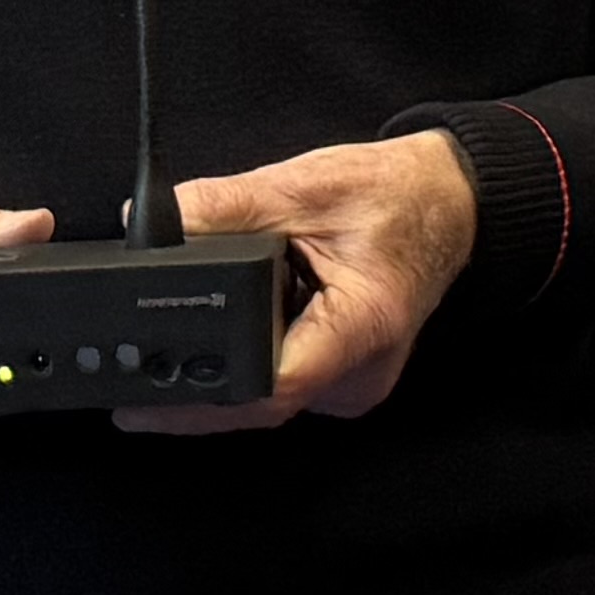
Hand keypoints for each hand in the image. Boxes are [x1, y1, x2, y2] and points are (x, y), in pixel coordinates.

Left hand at [157, 130, 480, 434]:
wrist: (451, 204)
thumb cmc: (397, 196)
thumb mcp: (304, 186)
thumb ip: (223, 206)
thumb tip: (150, 224)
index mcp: (362, 328)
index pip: (270, 389)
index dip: (197, 405)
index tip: (143, 408)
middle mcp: (360, 377)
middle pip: (258, 402)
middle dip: (198, 377)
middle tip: (148, 346)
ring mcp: (352, 386)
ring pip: (266, 396)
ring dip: (232, 360)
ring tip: (249, 298)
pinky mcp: (341, 379)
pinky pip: (282, 380)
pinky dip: (256, 352)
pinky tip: (263, 311)